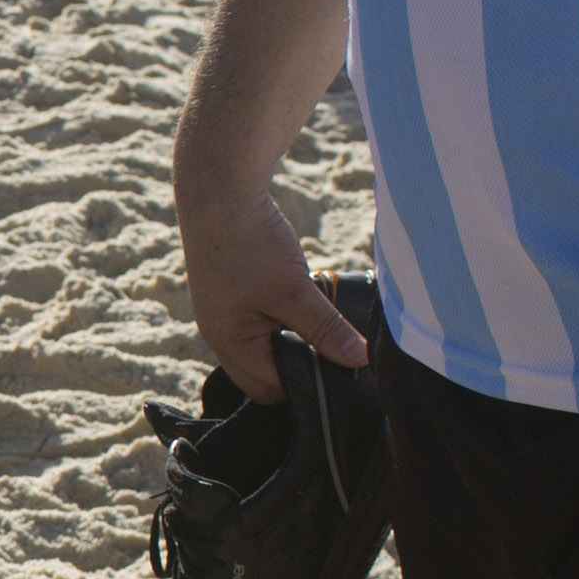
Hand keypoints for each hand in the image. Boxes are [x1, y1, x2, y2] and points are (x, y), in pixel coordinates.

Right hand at [172, 168, 364, 403]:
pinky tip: (304, 302)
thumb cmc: (249, 242)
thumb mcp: (294, 290)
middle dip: (298, 368)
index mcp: (228, 342)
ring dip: (293, 341)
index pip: (269, 390)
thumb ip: (326, 329)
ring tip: (322, 325)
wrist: (218, 188)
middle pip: (264, 374)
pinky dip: (285, 320)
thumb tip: (360, 361)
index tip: (340, 369)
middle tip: (334, 349)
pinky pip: (262, 322)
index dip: (305, 385)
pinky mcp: (232, 291)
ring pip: (266, 346)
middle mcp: (220, 334)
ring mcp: (224, 312)